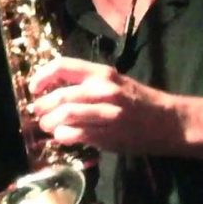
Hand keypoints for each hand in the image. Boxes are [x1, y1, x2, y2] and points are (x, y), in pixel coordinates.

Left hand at [27, 57, 180, 154]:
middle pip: (60, 95)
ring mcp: (106, 113)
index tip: (33, 87)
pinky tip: (63, 137)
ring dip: (49, 123)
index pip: (62, 66)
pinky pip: (75, 134)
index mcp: (102, 73)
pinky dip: (63, 136)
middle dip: (42, 106)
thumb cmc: (138, 101)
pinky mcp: (108, 134)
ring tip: (48, 126)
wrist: (168, 122)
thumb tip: (52, 89)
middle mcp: (103, 90)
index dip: (41, 76)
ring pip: (64, 115)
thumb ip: (86, 84)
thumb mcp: (114, 82)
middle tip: (38, 113)